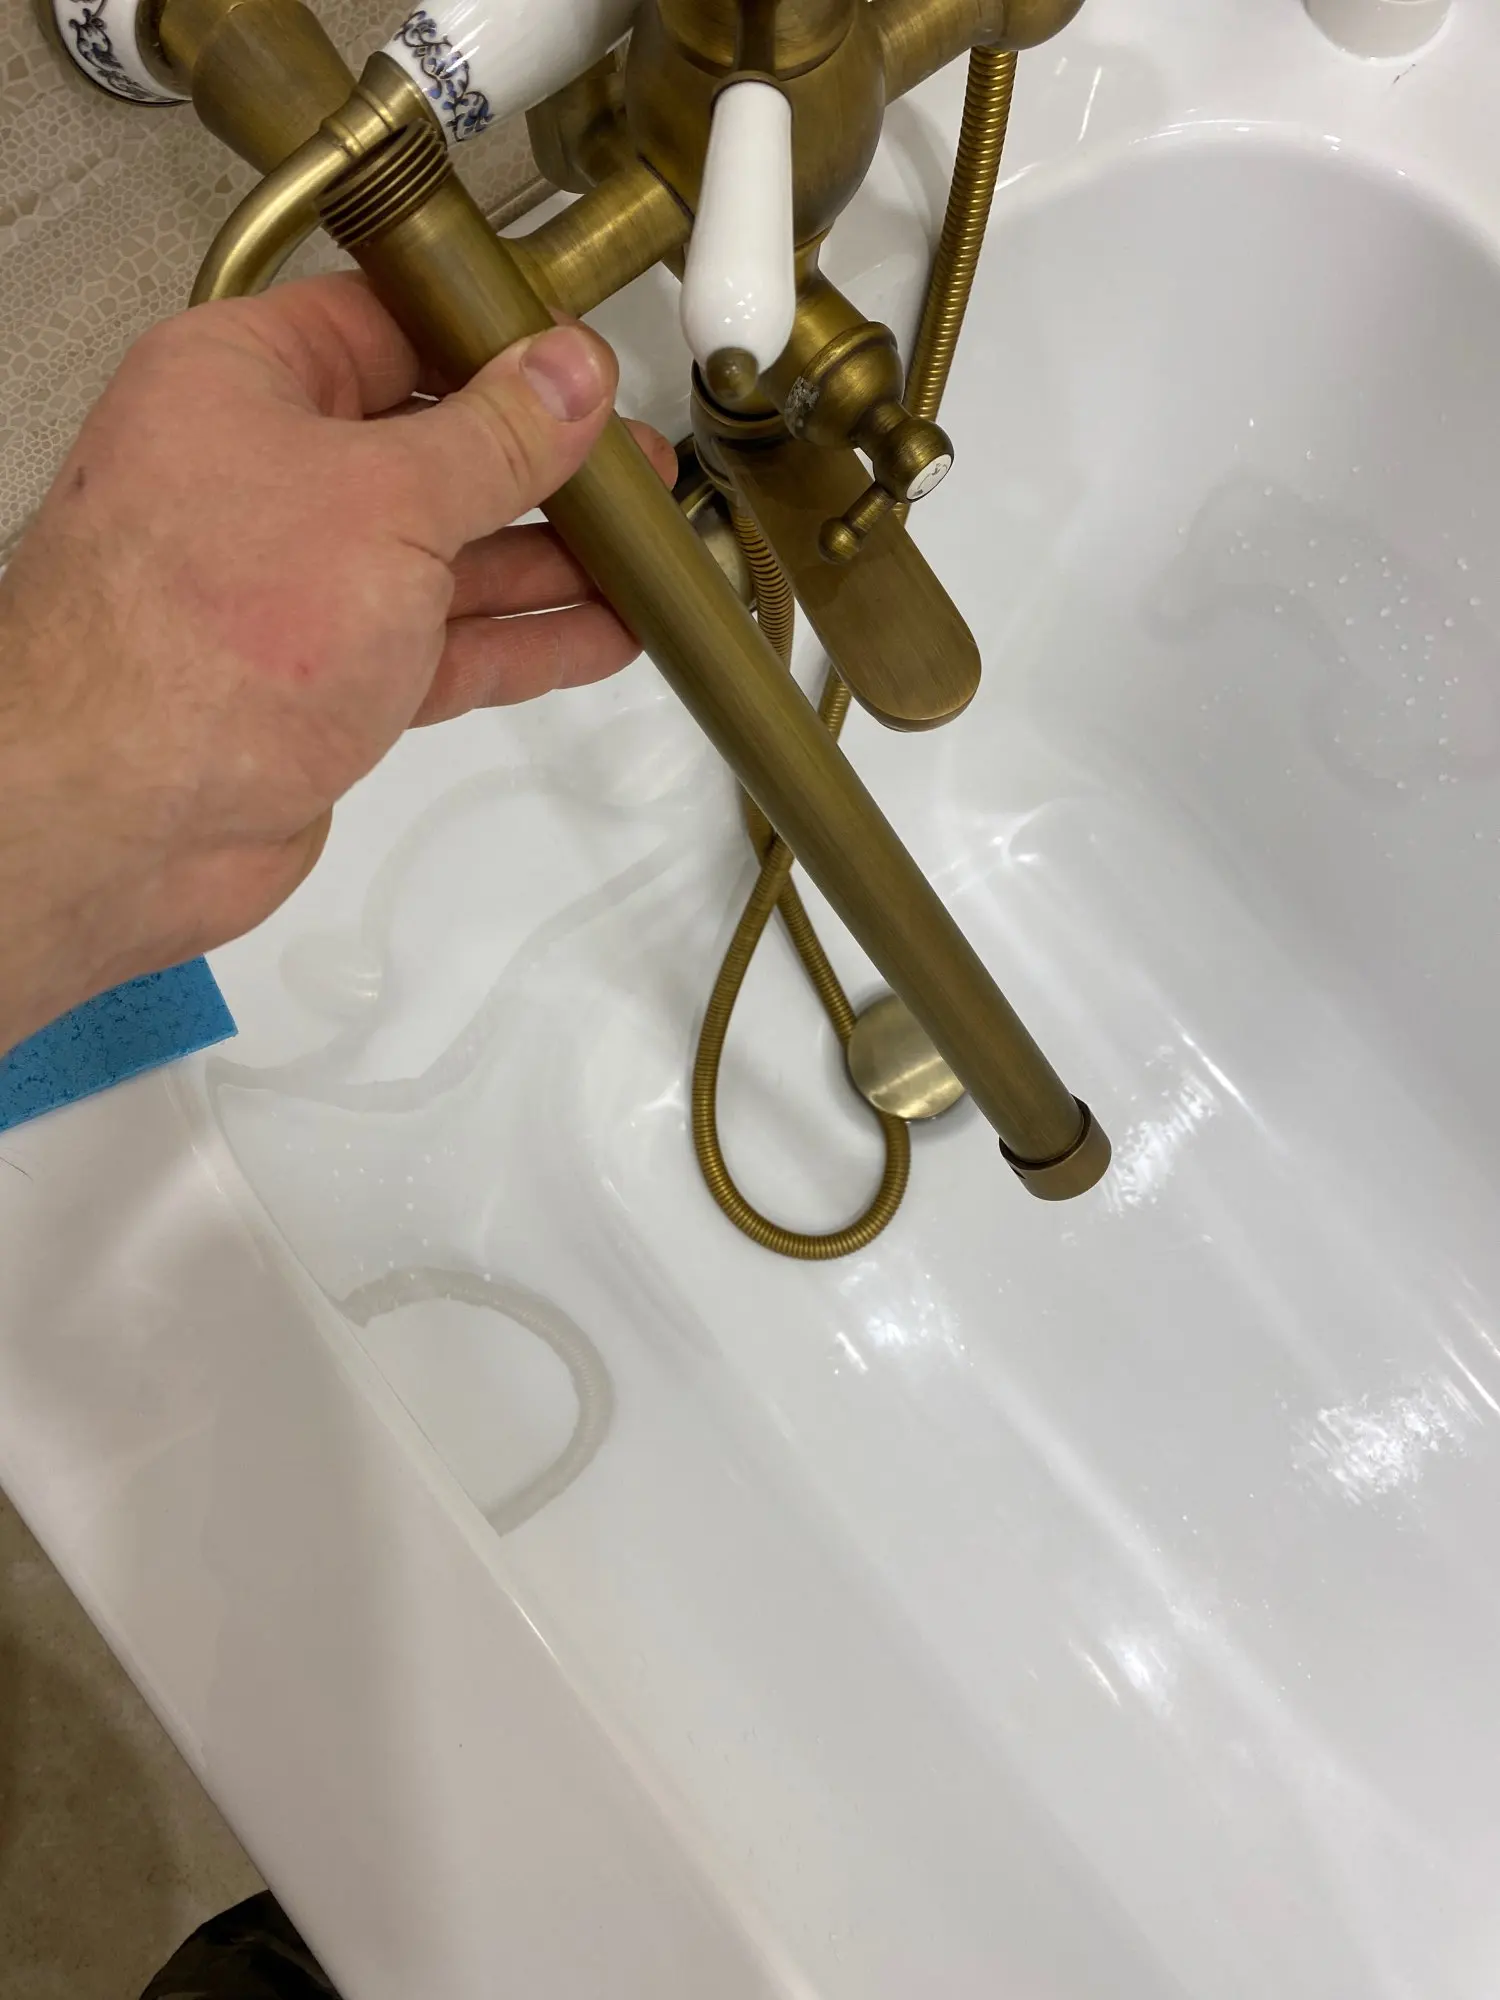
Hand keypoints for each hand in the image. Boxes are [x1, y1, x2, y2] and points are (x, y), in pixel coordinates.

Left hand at [0, 273, 673, 1053]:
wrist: (126, 815)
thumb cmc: (195, 644)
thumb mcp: (385, 504)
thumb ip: (492, 441)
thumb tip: (564, 379)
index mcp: (240, 383)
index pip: (388, 327)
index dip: (492, 344)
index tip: (583, 366)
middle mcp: (260, 476)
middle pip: (430, 448)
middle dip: (543, 466)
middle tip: (635, 470)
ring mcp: (294, 586)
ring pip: (448, 556)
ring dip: (550, 561)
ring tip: (645, 555)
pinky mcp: (324, 681)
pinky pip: (446, 644)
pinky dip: (523, 639)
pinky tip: (599, 632)